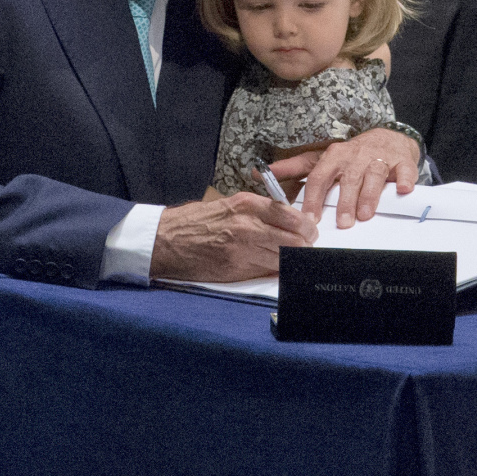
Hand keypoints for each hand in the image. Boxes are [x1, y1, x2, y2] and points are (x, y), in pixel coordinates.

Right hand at [150, 192, 316, 280]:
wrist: (166, 240)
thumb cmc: (195, 221)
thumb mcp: (229, 205)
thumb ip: (257, 212)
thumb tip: (286, 223)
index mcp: (246, 204)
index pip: (291, 215)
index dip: (306, 225)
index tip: (310, 230)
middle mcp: (247, 225)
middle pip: (294, 238)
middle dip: (305, 244)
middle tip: (307, 247)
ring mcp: (242, 249)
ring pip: (285, 257)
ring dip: (293, 259)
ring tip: (294, 258)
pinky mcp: (236, 269)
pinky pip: (267, 271)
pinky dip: (276, 270)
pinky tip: (276, 268)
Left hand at [272, 128, 419, 228]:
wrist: (387, 138)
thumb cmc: (351, 155)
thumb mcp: (321, 159)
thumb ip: (294, 168)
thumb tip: (260, 173)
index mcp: (334, 157)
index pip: (320, 177)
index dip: (314, 197)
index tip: (310, 218)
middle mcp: (355, 156)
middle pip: (348, 179)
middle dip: (344, 201)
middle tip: (342, 223)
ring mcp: (379, 158)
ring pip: (374, 175)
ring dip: (370, 195)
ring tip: (365, 215)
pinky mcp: (401, 161)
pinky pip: (404, 170)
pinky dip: (405, 179)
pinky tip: (404, 190)